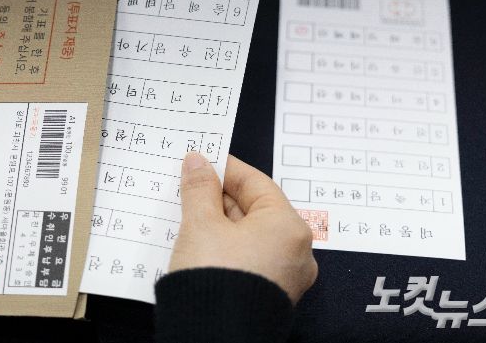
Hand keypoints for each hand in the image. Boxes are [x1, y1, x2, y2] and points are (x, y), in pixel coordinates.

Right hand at [170, 152, 317, 303]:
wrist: (213, 339)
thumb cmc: (215, 279)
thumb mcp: (201, 224)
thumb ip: (200, 189)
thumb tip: (198, 162)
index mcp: (288, 227)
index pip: (256, 183)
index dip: (226, 168)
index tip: (203, 160)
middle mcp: (295, 251)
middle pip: (255, 210)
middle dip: (220, 197)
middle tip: (191, 185)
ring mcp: (284, 276)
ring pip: (251, 236)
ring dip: (221, 222)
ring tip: (190, 212)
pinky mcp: (269, 295)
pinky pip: (249, 258)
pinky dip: (227, 246)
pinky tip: (201, 242)